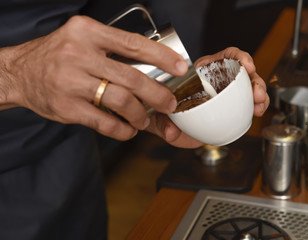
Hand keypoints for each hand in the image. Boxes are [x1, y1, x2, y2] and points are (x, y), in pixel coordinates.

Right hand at [0, 15, 188, 140]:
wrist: (20, 72)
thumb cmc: (57, 55)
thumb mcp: (82, 40)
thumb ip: (113, 51)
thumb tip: (152, 68)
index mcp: (87, 32)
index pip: (133, 43)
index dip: (161, 56)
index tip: (179, 67)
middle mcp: (78, 54)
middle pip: (131, 77)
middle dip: (157, 94)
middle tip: (169, 103)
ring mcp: (70, 81)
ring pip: (120, 100)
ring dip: (139, 114)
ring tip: (144, 119)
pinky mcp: (66, 107)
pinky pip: (104, 122)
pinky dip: (122, 129)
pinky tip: (127, 129)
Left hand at [146, 47, 268, 148]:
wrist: (172, 125)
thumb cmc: (167, 113)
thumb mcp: (161, 116)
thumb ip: (162, 122)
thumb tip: (170, 132)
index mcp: (203, 72)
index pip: (225, 57)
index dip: (238, 57)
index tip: (246, 66)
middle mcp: (218, 80)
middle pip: (243, 73)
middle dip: (255, 81)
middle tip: (257, 93)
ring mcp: (227, 94)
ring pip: (249, 88)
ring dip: (259, 94)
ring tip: (259, 105)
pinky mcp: (233, 107)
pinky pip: (248, 103)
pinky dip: (256, 106)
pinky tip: (257, 111)